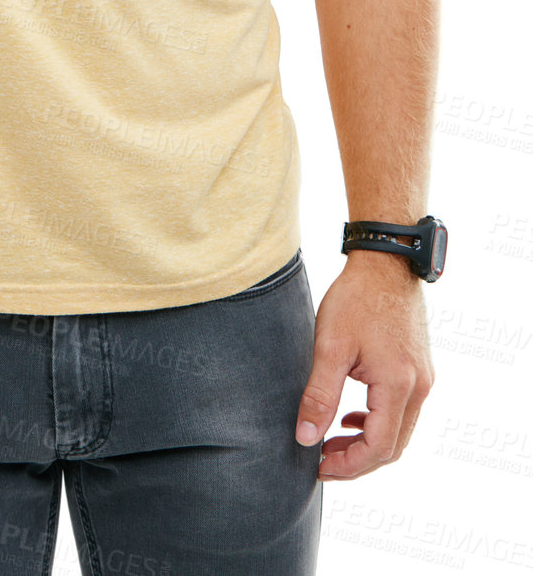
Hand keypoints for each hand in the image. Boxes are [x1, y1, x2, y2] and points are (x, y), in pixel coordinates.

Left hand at [293, 255, 434, 479]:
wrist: (386, 262)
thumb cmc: (356, 298)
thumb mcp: (329, 346)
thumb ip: (319, 396)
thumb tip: (306, 437)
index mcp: (399, 385)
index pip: (378, 448)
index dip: (348, 465)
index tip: (318, 467)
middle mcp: (419, 387)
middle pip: (393, 447)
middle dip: (357, 460)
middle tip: (322, 459)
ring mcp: (424, 379)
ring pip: (399, 431)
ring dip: (368, 442)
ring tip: (332, 440)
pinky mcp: (420, 369)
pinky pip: (403, 411)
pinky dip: (378, 422)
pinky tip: (352, 416)